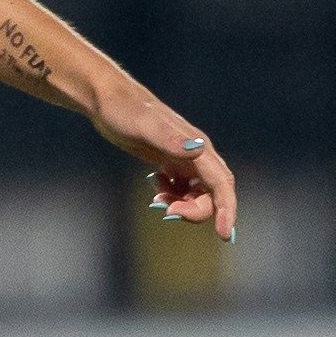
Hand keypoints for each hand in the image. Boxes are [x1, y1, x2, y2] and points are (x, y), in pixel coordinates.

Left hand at [93, 88, 237, 241]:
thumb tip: (198, 150)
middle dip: (195, 210)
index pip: (222, 185)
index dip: (227, 210)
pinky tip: (155, 188)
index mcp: (198, 148)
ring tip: (157, 199)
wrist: (108, 100)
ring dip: (182, 204)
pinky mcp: (169, 160)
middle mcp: (196, 154)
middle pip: (212, 194)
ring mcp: (183, 158)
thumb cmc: (125, 111)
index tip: (224, 235)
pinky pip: (182, 188)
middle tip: (166, 212)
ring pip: (197, 193)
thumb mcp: (145, 125)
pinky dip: (172, 196)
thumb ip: (171, 139)